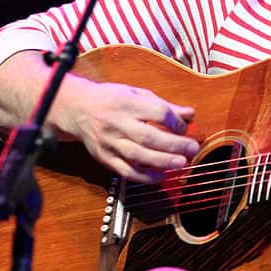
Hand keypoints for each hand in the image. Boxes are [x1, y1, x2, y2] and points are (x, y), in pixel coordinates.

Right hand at [60, 76, 198, 182]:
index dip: (174, 122)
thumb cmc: (112, 99)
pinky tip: (161, 176)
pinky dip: (145, 177)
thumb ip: (164, 105)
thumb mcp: (137, 94)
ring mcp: (109, 142)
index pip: (156, 112)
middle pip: (148, 137)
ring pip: (137, 156)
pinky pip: (126, 171)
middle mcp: (117, 123)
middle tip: (192, 149)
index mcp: (127, 102)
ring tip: (181, 164)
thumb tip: (190, 114)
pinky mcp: (104, 158)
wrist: (77, 109)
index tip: (184, 127)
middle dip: (174, 145)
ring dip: (162, 162)